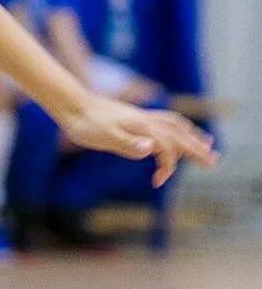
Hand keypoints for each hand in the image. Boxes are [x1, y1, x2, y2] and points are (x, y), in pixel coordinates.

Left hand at [59, 94, 216, 186]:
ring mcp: (143, 116)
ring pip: (176, 125)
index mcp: (143, 128)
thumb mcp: (103, 137)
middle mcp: (148, 120)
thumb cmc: (85, 124)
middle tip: (215, 161)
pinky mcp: (136, 116)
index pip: (167, 149)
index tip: (156, 182)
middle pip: (180, 135)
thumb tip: (151, 149)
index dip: (167, 167)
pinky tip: (177, 132)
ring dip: (192, 136)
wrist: (73, 105)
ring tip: (206, 144)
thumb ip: (127, 144)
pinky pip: (165, 121)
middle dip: (198, 149)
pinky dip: (178, 127)